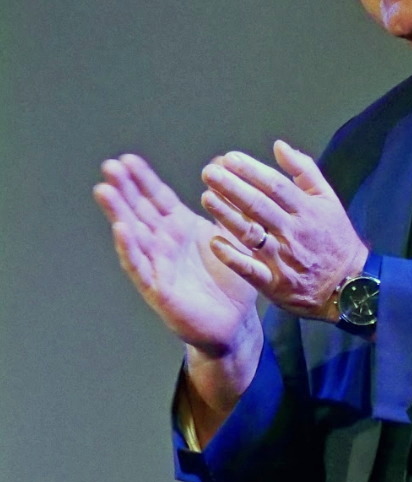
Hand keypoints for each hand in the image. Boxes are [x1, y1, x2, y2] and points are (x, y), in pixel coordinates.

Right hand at [93, 154, 260, 354]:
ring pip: (134, 235)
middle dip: (124, 189)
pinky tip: (122, 231)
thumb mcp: (235, 236)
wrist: (236, 322)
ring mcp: (158, 265)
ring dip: (118, 214)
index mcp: (181, 228)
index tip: (128, 159)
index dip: (143, 179)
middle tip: (110, 166)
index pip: (158, 198)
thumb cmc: (234, 279)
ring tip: (105, 191)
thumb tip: (223, 168)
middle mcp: (165, 243)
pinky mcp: (158, 289)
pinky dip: (131, 249)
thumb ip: (228, 206)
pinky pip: (142, 267)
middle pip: (140, 211)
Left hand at [199, 139, 367, 318]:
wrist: (349, 284)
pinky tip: (214, 241)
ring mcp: (283, 258)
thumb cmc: (335, 237)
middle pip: (259, 206)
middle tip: (209, 172)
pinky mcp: (275, 283)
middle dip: (232, 187)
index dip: (252, 170)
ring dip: (227, 215)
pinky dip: (232, 256)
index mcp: (307, 210)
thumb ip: (305, 171)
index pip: (275, 185)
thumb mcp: (328, 199)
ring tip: (207, 197)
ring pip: (251, 234)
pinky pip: (250, 269)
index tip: (229, 158)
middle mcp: (293, 232)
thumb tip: (279, 146)